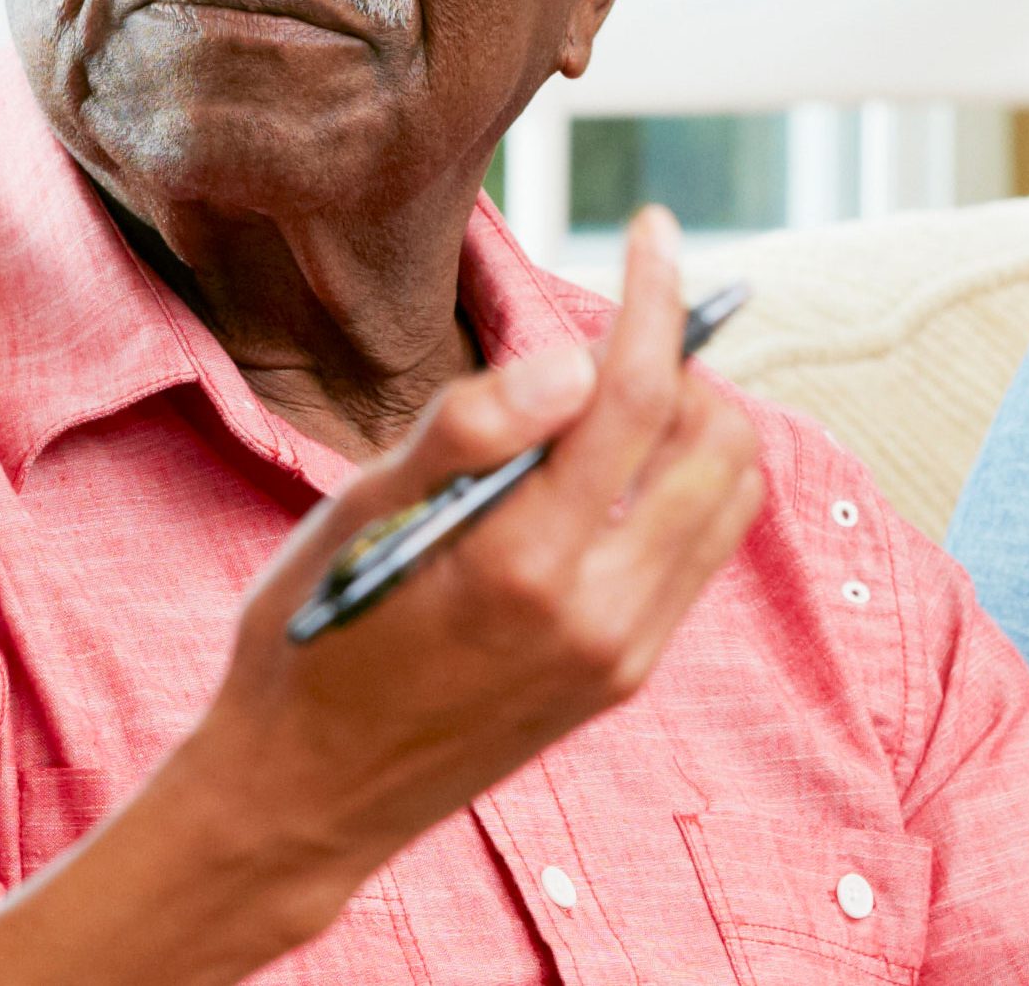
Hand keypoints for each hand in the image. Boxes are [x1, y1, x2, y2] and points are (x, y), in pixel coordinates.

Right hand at [0, 208, 767, 985]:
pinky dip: (681, 489)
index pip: (638, 396)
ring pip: (725, 498)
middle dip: (682, 359)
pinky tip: (605, 475)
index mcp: (525, 564)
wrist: (303, 797)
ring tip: (612, 398)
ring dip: (692, 425)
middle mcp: (600, 615)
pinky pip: (699, 555)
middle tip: (614, 329)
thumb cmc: (308, 640)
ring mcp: (623, 653)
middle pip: (715, 441)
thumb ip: (466, 429)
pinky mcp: (624, 677)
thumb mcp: (355, 516)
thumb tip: (572, 357)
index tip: (651, 230)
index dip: (655, 296)